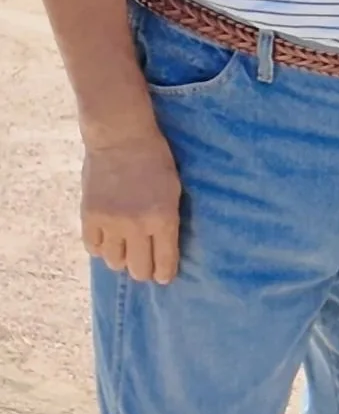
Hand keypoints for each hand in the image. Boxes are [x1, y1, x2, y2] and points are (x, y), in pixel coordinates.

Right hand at [81, 130, 181, 282]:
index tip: (163, 276)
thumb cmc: (155, 160)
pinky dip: (101, 247)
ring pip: (114, 262)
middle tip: (144, 263)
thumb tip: (163, 251)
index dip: (165, 274)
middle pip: (139, 270)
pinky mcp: (89, 217)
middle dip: (144, 270)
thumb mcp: (173, 191)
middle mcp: (137, 226)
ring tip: (125, 247)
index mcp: (163, 219)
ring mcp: (111, 223)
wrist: (121, 137)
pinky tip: (107, 238)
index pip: (165, 264)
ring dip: (121, 258)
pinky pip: (93, 248)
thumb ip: (168, 222)